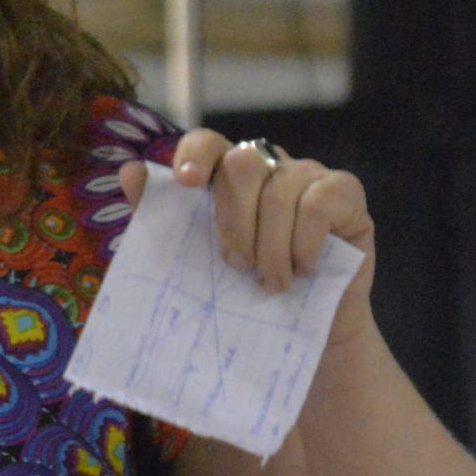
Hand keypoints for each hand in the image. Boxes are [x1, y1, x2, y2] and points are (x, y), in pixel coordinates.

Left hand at [119, 129, 377, 339]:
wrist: (307, 333)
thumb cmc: (248, 295)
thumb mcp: (199, 264)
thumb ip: (163, 220)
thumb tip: (130, 173)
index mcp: (227, 177)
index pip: (208, 142)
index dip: (195, 155)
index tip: (185, 185)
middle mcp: (268, 166)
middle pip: (243, 161)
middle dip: (233, 218)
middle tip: (235, 265)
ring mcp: (308, 174)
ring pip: (281, 187)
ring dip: (271, 245)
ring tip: (270, 284)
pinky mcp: (344, 193)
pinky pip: (320, 201)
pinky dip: (305, 241)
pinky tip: (303, 270)